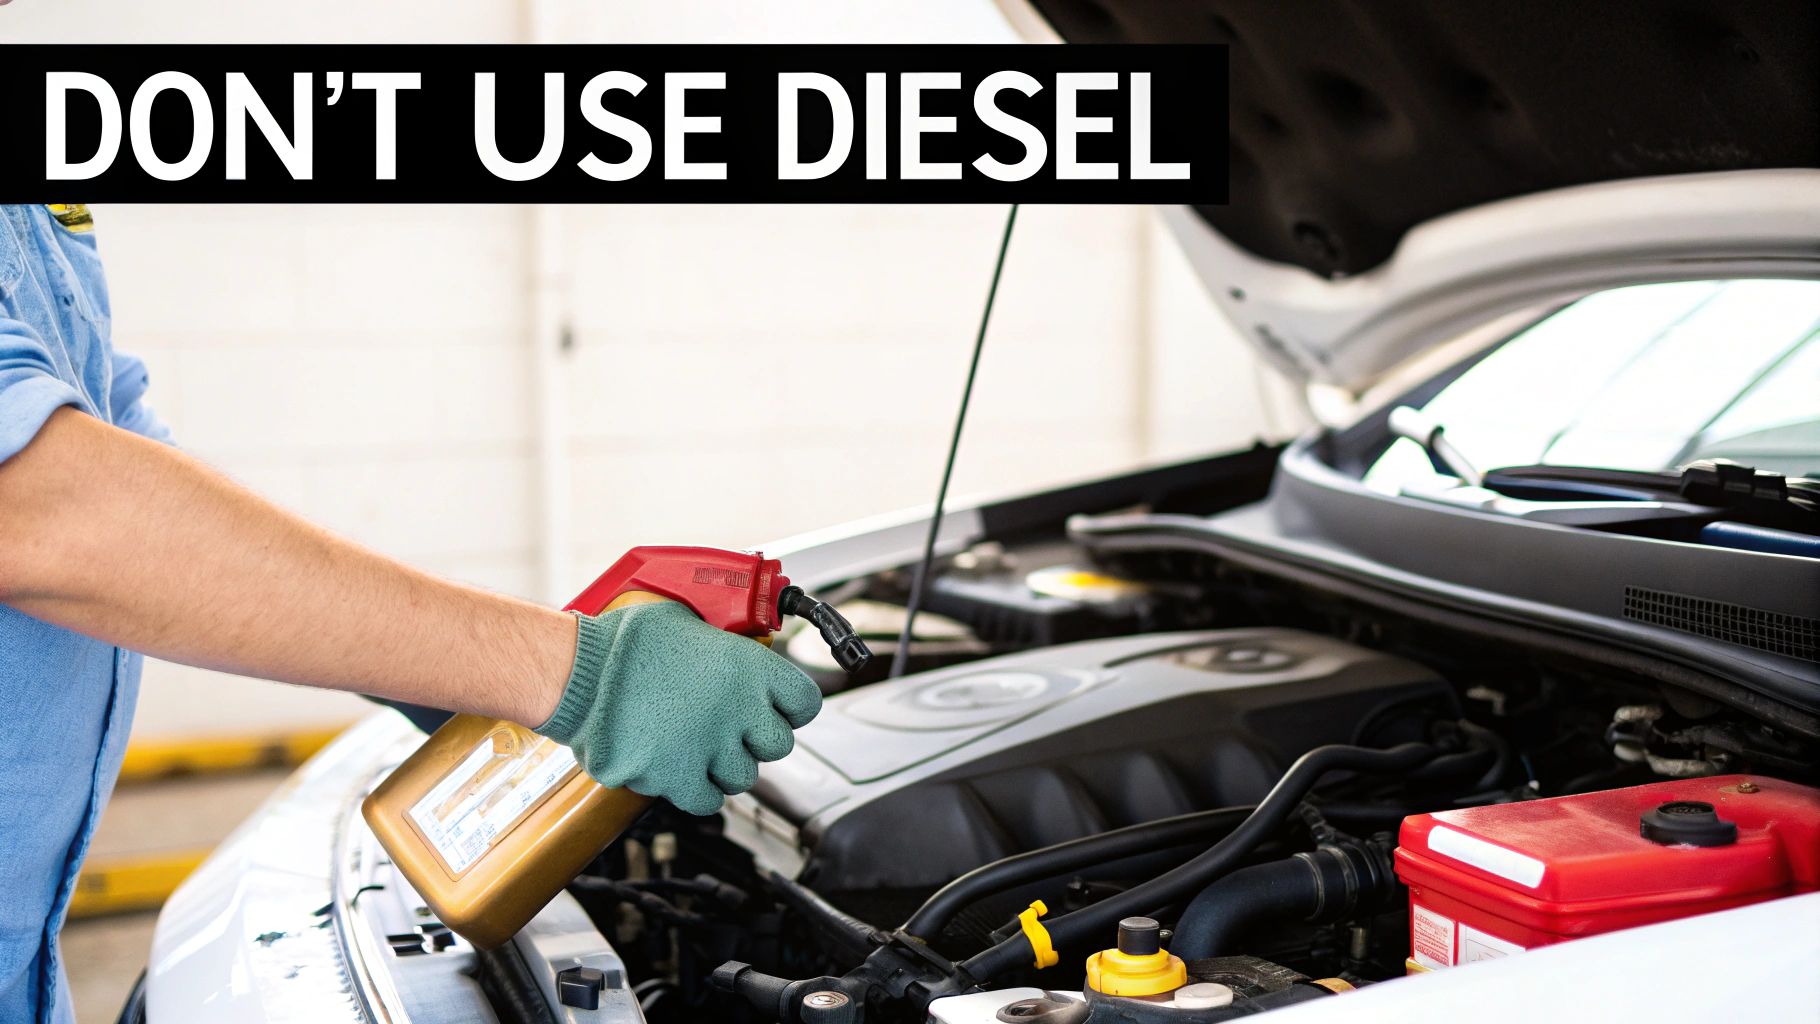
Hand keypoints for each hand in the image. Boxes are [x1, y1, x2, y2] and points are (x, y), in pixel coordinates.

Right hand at [535, 600, 821, 814]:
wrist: (578, 672)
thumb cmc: (625, 642)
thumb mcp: (689, 623)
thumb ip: (725, 646)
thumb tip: (738, 651)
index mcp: (749, 667)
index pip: (805, 702)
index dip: (791, 706)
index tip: (778, 708)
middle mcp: (738, 709)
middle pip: (777, 745)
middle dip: (755, 739)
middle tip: (729, 727)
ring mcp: (710, 747)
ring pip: (743, 776)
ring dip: (724, 765)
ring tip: (696, 744)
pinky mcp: (677, 778)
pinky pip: (707, 799)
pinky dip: (697, 789)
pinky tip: (682, 767)